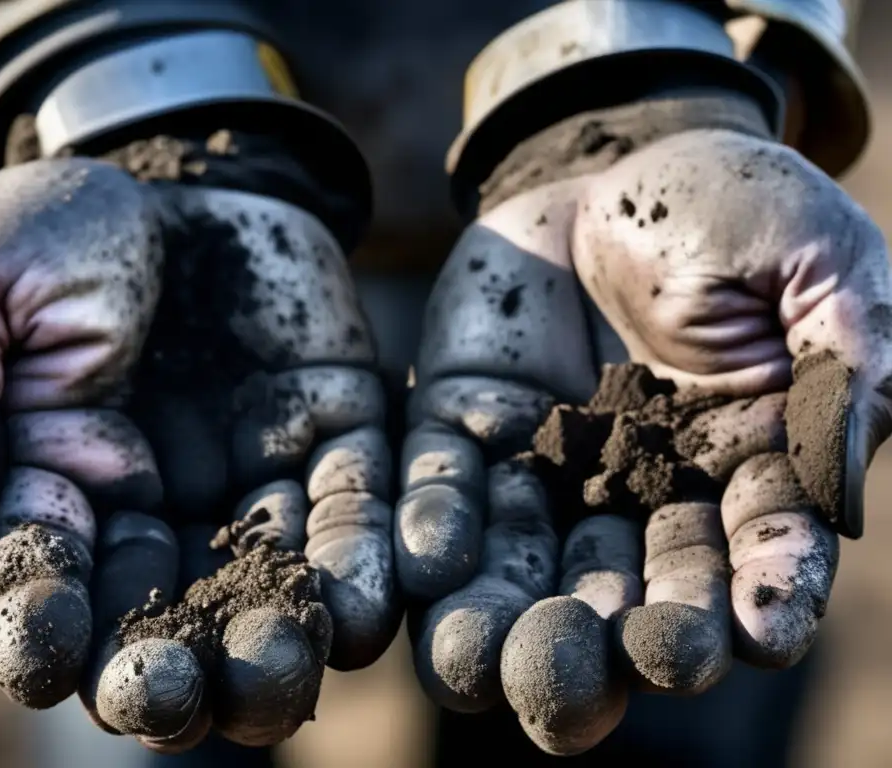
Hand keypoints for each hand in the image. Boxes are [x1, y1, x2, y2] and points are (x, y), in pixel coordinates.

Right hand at [0, 156, 399, 751]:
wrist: (174, 169)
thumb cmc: (51, 224)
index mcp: (53, 481)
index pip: (43, 577)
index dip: (42, 623)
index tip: (52, 654)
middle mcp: (158, 503)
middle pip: (162, 616)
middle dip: (168, 668)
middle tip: (179, 697)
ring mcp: (249, 472)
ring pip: (265, 581)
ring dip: (275, 638)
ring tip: (285, 672)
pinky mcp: (330, 428)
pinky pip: (351, 501)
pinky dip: (362, 555)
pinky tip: (369, 604)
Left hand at [397, 125, 889, 753]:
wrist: (609, 162)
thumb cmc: (733, 204)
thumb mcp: (816, 265)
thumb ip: (841, 365)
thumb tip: (837, 486)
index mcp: (746, 465)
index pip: (761, 548)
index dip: (765, 593)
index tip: (756, 635)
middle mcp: (646, 492)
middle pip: (641, 585)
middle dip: (633, 636)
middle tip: (618, 673)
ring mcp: (553, 468)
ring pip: (537, 563)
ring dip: (519, 620)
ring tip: (498, 669)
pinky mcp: (473, 430)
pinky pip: (451, 489)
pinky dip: (439, 535)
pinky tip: (429, 579)